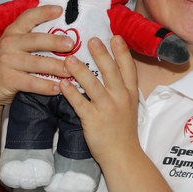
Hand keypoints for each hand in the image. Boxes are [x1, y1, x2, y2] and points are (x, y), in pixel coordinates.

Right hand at [0, 5, 72, 108]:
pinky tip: (58, 87)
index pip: (28, 17)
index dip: (44, 12)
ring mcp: (8, 62)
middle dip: (55, 42)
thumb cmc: (6, 63)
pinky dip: (46, 86)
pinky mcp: (8, 79)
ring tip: (70, 70)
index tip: (59, 10)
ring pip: (37, 63)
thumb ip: (31, 37)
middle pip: (36, 40)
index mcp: (13, 32)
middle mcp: (9, 45)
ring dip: (56, 67)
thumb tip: (63, 33)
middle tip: (71, 44)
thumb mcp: (14, 45)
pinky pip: (32, 83)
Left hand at [60, 36, 139, 163]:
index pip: (128, 68)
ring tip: (69, 59)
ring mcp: (107, 109)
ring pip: (93, 85)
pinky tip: (62, 84)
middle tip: (92, 40)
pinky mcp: (93, 120)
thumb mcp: (130, 106)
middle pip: (111, 72)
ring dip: (80, 71)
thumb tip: (112, 71)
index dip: (122, 52)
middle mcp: (120, 98)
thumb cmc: (123, 130)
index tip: (115, 37)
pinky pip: (79, 104)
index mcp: (130, 93)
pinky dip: (70, 93)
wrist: (122, 154)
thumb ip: (122, 89)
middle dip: (101, 54)